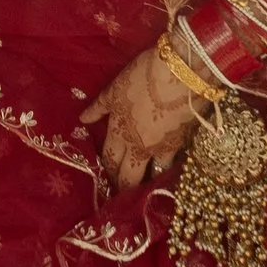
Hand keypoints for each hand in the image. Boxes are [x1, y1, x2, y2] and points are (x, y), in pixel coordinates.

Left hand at [80, 43, 201, 195]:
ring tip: (147, 186)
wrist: (183, 73)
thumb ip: (100, 107)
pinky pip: (174, 165)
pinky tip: (171, 172)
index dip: (107, 172)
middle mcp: (139, 148)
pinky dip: (171, 169)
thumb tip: (82, 119)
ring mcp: (163, 149)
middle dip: (124, 186)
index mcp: (119, 133)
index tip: (106, 181)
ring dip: (149, 182)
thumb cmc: (144, 76)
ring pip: (153, 176)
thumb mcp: (116, 88)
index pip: (109, 161)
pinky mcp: (184, 144)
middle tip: (123, 193)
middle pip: (129, 177)